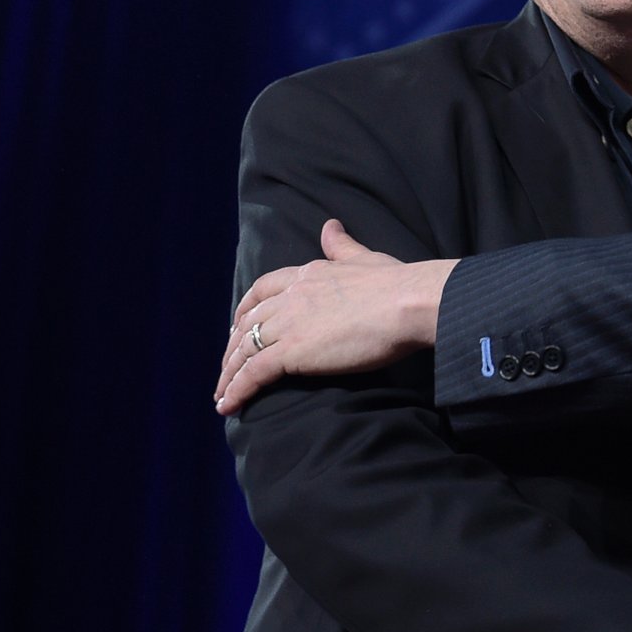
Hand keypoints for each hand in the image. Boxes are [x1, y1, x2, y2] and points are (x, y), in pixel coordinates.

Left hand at [215, 220, 456, 413]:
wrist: (408, 302)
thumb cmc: (396, 283)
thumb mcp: (364, 258)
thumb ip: (342, 246)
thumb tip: (330, 226)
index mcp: (306, 275)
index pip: (263, 290)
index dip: (246, 308)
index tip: (239, 324)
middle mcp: (290, 297)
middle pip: (248, 322)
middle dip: (233, 346)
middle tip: (228, 366)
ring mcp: (288, 324)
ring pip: (244, 350)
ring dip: (229, 373)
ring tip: (222, 394)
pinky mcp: (292, 351)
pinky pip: (254, 373)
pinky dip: (237, 390)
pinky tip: (229, 405)